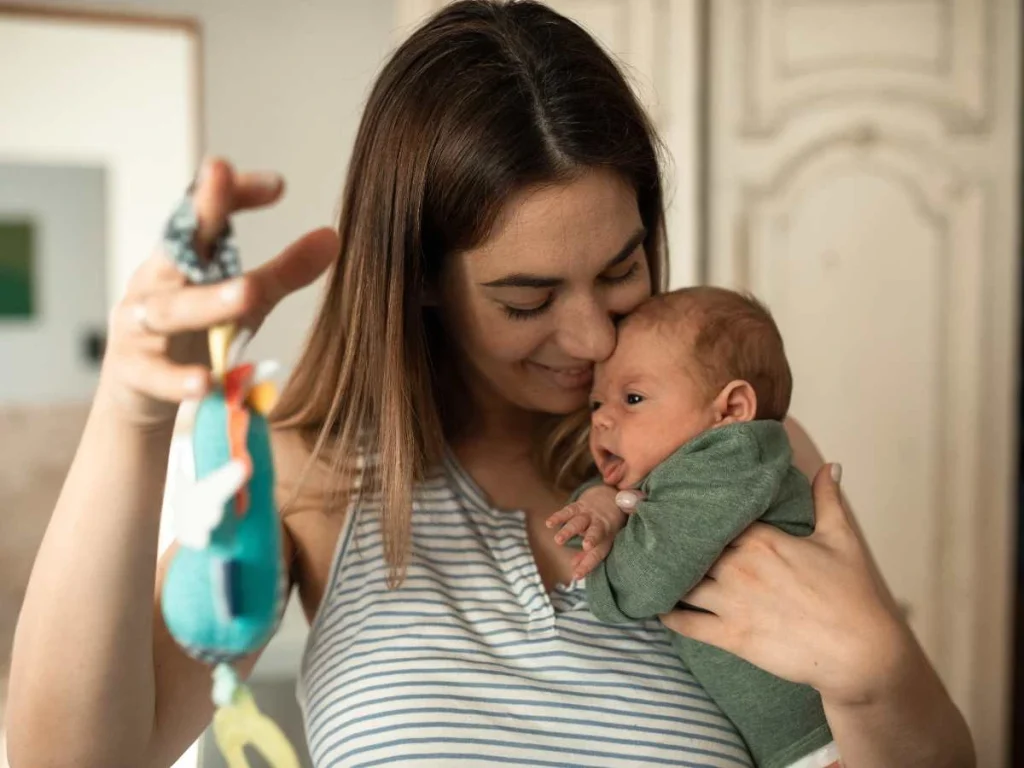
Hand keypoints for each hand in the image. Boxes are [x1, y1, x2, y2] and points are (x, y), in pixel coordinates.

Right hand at [98, 157, 338, 428]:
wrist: (138, 393)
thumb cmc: (196, 334)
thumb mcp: (243, 302)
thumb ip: (283, 272)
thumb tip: (332, 237)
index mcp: (183, 256)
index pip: (204, 212)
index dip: (231, 192)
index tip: (277, 184)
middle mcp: (157, 280)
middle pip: (180, 241)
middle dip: (202, 209)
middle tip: (220, 173)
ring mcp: (139, 323)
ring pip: (171, 309)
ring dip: (209, 301)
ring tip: (247, 294)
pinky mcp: (132, 371)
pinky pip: (155, 374)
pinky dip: (179, 378)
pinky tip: (206, 381)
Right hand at [546, 484, 639, 578]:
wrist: (610, 497)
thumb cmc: (604, 527)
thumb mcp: (601, 542)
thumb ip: (587, 556)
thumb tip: (574, 571)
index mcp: (607, 539)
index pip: (598, 554)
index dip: (588, 564)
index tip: (576, 575)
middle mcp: (600, 526)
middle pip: (597, 532)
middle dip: (592, 538)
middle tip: (586, 546)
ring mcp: (590, 515)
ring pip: (580, 522)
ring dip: (569, 530)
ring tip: (558, 540)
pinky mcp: (580, 505)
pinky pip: (569, 510)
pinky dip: (559, 516)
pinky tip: (549, 523)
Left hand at [660, 464, 908, 706]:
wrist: (862, 653)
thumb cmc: (852, 595)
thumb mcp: (841, 539)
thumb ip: (827, 499)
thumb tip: (831, 465)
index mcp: (760, 538)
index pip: (712, 516)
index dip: (690, 511)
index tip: (666, 501)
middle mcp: (738, 566)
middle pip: (688, 546)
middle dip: (668, 540)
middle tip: (643, 530)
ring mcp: (731, 602)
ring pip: (680, 583)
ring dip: (664, 575)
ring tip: (647, 567)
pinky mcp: (731, 636)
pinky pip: (684, 623)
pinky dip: (666, 615)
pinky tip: (655, 606)